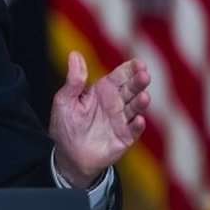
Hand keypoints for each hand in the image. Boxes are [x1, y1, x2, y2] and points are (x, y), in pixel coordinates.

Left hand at [49, 51, 150, 187]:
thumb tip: (74, 54)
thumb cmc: (66, 125)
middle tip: (144, 75)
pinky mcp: (124, 138)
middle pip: (131, 89)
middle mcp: (115, 103)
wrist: (69, 155)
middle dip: (138, 82)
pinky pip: (133, 130)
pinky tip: (138, 119)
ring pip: (135, 108)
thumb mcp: (65, 100)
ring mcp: (121, 120)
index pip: (119, 76)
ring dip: (140, 102)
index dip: (129, 69)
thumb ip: (74, 80)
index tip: (139, 63)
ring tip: (144, 96)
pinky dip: (136, 125)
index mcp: (102, 91)